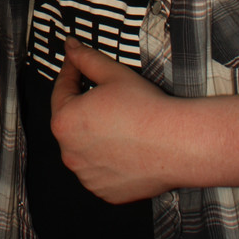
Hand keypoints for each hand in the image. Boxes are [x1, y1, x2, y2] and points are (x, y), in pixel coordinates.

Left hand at [50, 37, 172, 202]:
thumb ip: (85, 58)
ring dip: (93, 136)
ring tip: (118, 122)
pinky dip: (107, 159)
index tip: (75, 64)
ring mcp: (87, 177)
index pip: (61, 91)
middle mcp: (70, 154)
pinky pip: (100, 171)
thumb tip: (70, 46)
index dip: (69, 73)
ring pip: (85, 149)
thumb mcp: (112, 73)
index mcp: (64, 122)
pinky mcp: (106, 192)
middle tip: (102, 94)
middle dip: (82, 106)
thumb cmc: (145, 108)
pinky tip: (125, 146)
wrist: (176, 142)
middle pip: (71, 122)